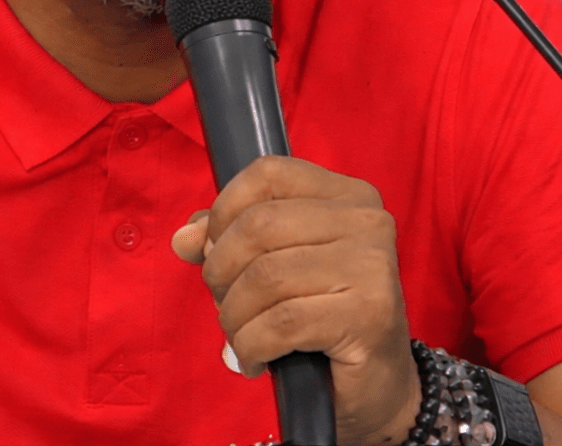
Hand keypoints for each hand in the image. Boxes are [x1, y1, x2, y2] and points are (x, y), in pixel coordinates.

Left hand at [170, 155, 420, 445]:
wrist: (377, 387)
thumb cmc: (320, 318)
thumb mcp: (274, 265)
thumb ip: (227, 239)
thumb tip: (184, 238)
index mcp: (347, 195)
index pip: (268, 174)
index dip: (224, 209)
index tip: (211, 248)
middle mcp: (367, 221)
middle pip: (260, 224)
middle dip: (222, 269)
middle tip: (223, 304)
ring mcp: (373, 266)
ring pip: (265, 276)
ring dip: (234, 315)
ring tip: (238, 336)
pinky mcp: (370, 315)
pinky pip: (280, 323)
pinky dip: (251, 345)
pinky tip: (253, 359)